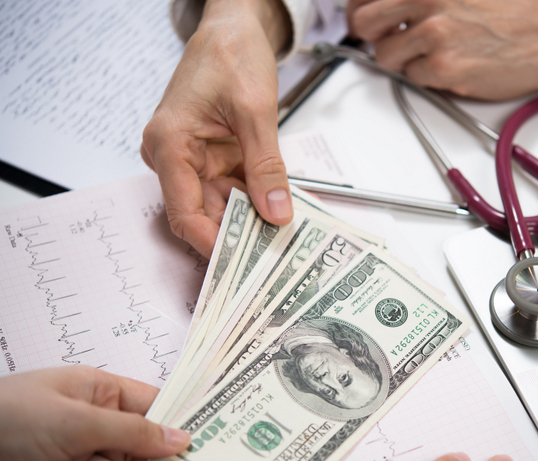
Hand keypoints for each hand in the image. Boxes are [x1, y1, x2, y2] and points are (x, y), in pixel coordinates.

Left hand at [0, 367, 190, 460]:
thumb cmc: (6, 420)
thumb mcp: (77, 420)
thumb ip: (133, 432)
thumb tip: (182, 438)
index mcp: (96, 392)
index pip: (150, 407)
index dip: (174, 428)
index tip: (196, 453)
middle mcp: (89, 425)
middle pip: (140, 450)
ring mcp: (74, 460)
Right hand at [141, 0, 292, 257]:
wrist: (232, 30)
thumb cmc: (230, 54)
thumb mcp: (255, 111)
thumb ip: (265, 166)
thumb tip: (275, 212)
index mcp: (169, 144)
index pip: (184, 213)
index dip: (212, 244)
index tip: (241, 264)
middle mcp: (174, 156)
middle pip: (202, 214)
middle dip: (236, 237)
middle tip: (270, 257)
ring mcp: (192, 160)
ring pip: (220, 206)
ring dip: (249, 221)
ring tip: (279, 240)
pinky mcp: (211, 159)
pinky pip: (231, 190)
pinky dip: (253, 202)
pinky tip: (275, 213)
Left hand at [347, 0, 537, 99]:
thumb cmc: (518, 6)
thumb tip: (391, 2)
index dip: (361, 5)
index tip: (364, 12)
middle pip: (364, 21)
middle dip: (372, 32)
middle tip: (385, 36)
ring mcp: (434, 34)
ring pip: (385, 54)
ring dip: (400, 57)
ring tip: (427, 52)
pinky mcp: (443, 68)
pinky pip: (412, 77)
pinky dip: (425, 75)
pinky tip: (448, 64)